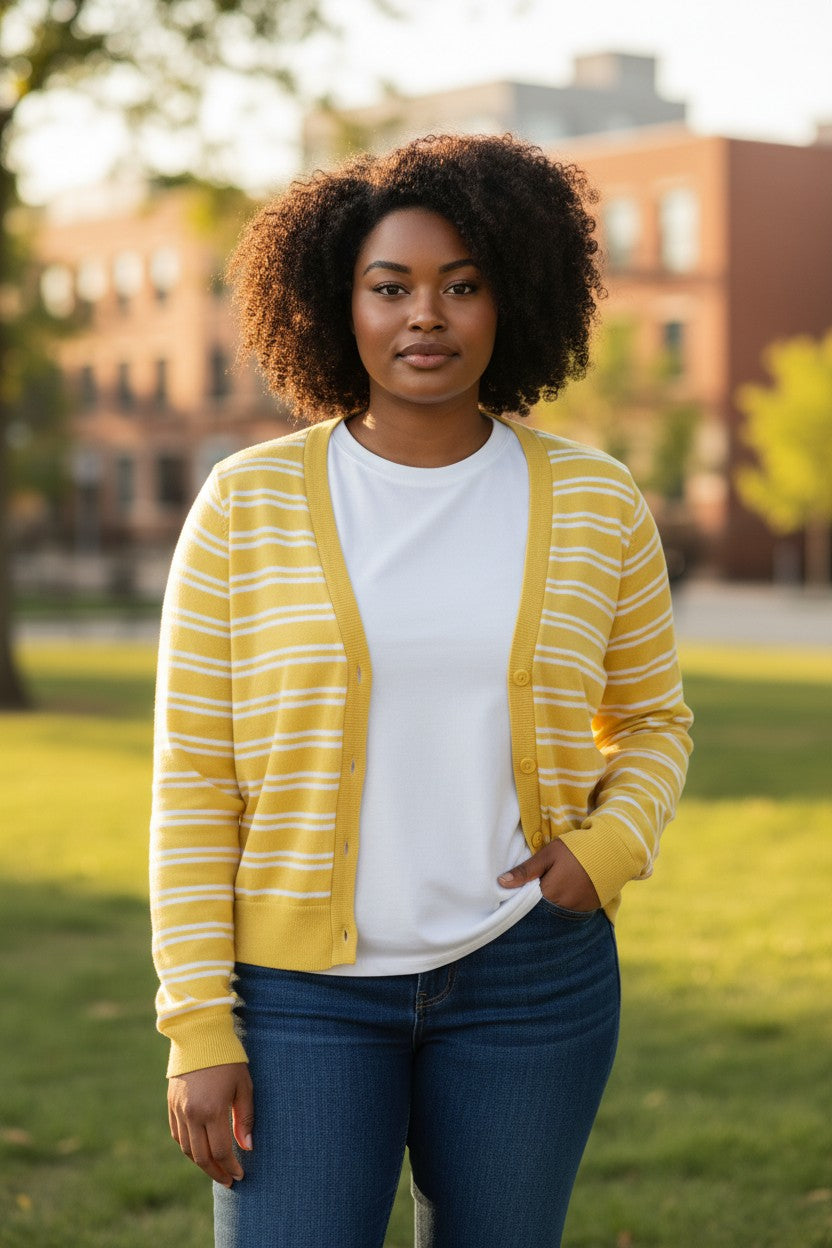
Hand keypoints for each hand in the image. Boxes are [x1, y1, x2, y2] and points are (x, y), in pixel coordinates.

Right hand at [168, 1062, 253, 1186]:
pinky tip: (199, 1150)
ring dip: (201, 1163)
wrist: (199, 1034)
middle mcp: (191, 1114)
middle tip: (228, 1180)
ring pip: (187, 1149)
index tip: (240, 1175)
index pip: (221, 1151)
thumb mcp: (243, 1085)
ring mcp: (178, 1109)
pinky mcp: (171, 1103)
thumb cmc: (228, 1058)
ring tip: (216, 1169)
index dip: (231, 1166)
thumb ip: (244, 1118)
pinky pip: (177, 1134)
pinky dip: (188, 1147)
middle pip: (201, 1156)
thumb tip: (247, 1147)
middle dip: (216, 1172)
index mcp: (212, 1110)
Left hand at [498, 838, 600, 910]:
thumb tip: (501, 882)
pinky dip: (568, 901)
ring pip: (557, 909)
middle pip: (542, 907)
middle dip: (538, 897)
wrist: (613, 851)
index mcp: (550, 894)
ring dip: (554, 900)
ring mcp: (578, 909)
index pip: (528, 900)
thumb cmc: (577, 849)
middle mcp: (563, 907)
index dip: (524, 892)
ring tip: (558, 881)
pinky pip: (572, 908)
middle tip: (544, 879)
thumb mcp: (548, 854)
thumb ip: (525, 871)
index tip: (524, 883)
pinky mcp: (590, 908)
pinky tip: (570, 887)